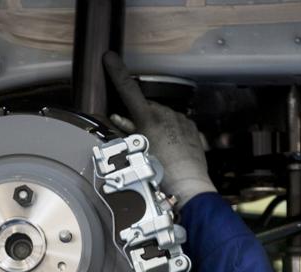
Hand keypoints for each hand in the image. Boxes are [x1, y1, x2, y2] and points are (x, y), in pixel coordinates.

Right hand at [103, 51, 215, 207]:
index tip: (109, 57)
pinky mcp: (191, 128)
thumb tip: (116, 119)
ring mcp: (180, 120)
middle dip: (138, 117)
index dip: (117, 72)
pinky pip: (175, 124)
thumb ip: (124, 132)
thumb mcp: (134, 153)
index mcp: (149, 119)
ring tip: (154, 149)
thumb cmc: (157, 175)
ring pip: (161, 116)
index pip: (128, 89)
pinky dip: (169, 131)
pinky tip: (168, 149)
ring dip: (154, 126)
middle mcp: (166, 114)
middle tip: (135, 137)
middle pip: (145, 108)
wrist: (187, 187)